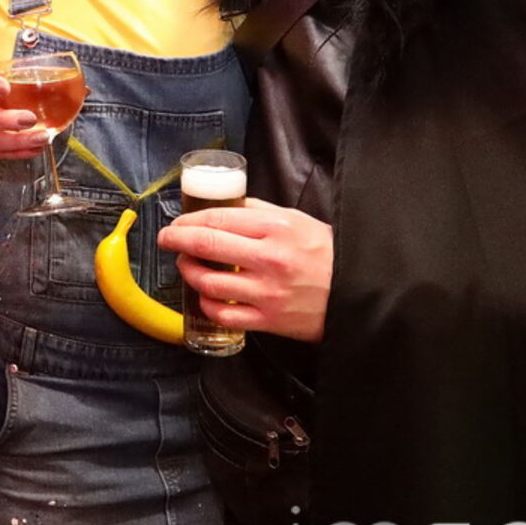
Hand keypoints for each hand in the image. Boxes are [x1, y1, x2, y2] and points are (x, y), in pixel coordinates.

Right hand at [0, 68, 50, 160]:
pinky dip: (23, 152)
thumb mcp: (2, 81)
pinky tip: (38, 147)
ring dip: (20, 140)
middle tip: (30, 119)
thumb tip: (58, 75)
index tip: (4, 87)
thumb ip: (21, 77)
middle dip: (6, 120)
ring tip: (42, 137)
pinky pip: (4, 154)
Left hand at [157, 199, 332, 341]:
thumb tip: (225, 204)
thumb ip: (259, 211)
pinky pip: (223, 314)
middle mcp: (269, 259)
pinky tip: (207, 296)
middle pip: (206, 246)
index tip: (176, 223)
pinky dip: (207, 304)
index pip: (217, 219)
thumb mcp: (297, 220)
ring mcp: (267, 292)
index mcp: (276, 228)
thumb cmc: (327, 254)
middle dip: (176, 241)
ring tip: (187, 266)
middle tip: (166, 239)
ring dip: (189, 272)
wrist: (359, 294)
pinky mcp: (268, 320)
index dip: (188, 221)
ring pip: (209, 283)